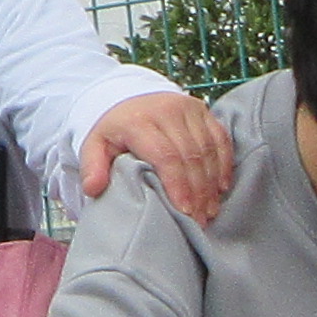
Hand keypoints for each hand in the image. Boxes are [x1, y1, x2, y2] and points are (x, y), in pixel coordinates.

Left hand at [81, 88, 233, 225]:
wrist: (127, 96)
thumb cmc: (114, 129)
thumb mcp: (95, 145)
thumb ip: (92, 167)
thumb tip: (93, 189)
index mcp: (140, 121)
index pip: (166, 156)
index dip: (178, 185)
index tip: (184, 212)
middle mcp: (167, 111)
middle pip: (191, 156)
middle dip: (197, 192)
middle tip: (200, 220)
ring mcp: (188, 108)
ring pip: (208, 150)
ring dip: (211, 183)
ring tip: (210, 210)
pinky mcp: (202, 110)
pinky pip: (220, 138)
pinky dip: (224, 164)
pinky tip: (221, 187)